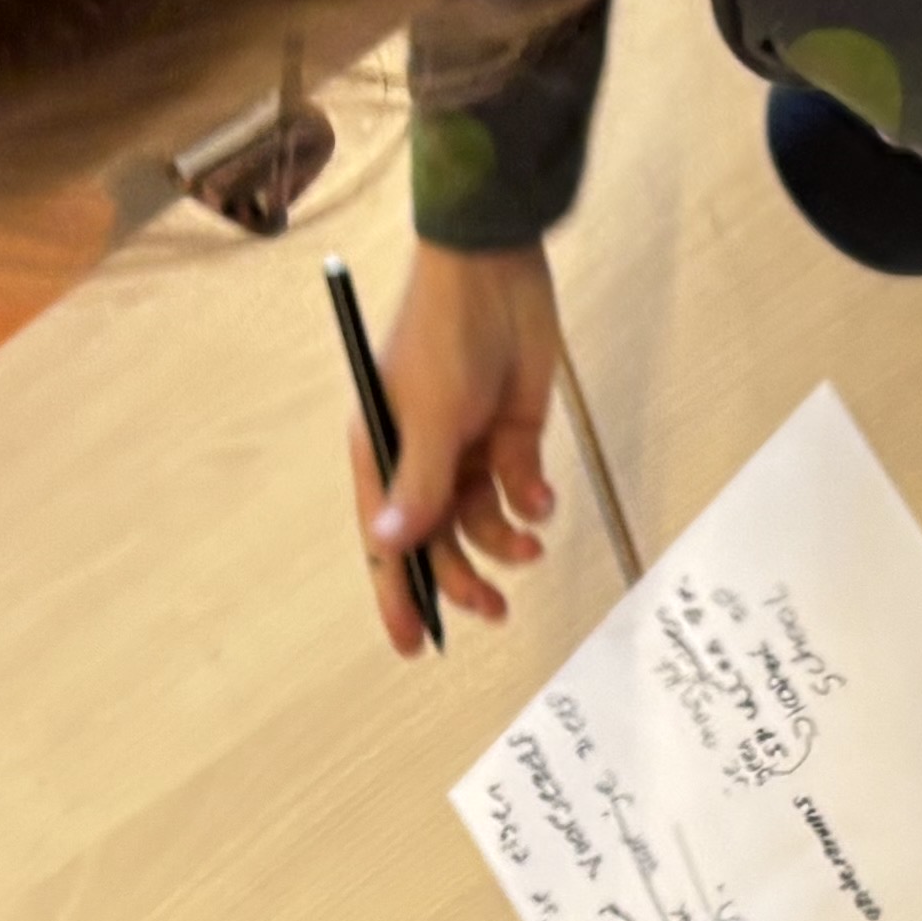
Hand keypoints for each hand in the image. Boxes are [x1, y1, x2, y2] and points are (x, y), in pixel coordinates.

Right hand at [361, 246, 566, 655]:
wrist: (496, 273)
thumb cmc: (443, 337)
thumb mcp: (429, 417)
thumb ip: (418, 486)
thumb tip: (388, 546)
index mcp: (383, 456)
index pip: (384, 543)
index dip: (396, 596)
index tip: (412, 647)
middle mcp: (421, 460)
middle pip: (438, 544)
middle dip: (464, 581)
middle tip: (494, 610)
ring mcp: (467, 450)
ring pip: (482, 524)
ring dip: (505, 543)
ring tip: (529, 547)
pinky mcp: (511, 437)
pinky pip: (518, 490)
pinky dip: (531, 501)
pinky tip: (538, 493)